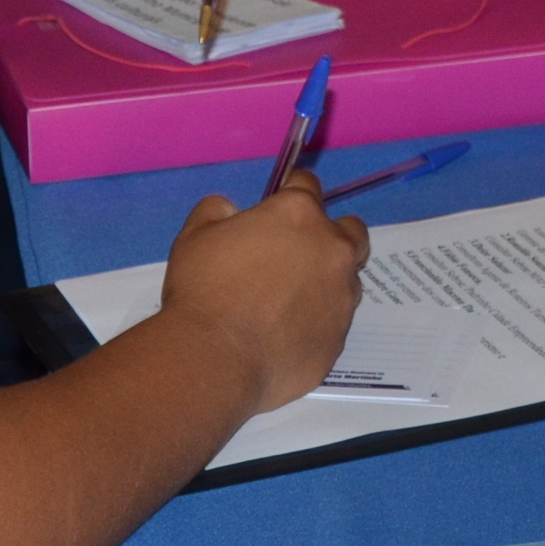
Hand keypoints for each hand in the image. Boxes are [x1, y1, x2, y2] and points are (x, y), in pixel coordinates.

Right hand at [149, 176, 371, 416]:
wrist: (216, 360)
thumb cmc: (203, 291)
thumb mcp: (195, 237)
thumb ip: (216, 212)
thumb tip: (230, 211)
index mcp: (299, 215)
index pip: (307, 185)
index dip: (291, 191)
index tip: (280, 203)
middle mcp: (332, 249)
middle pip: (349, 230)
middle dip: (329, 235)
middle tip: (297, 253)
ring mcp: (342, 295)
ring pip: (347, 278)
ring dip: (326, 281)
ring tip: (288, 302)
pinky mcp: (340, 336)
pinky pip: (335, 320)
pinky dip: (318, 320)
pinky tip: (287, 333)